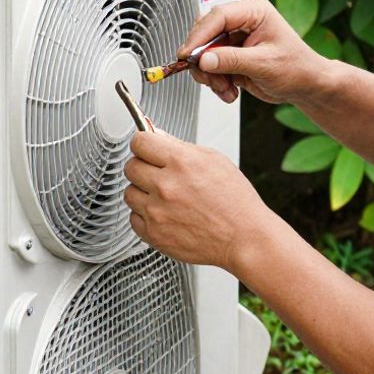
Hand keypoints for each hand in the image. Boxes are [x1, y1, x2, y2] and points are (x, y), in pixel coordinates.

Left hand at [123, 130, 271, 270]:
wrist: (244, 238)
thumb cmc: (235, 201)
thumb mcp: (213, 160)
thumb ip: (179, 146)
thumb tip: (156, 135)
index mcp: (181, 162)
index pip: (140, 142)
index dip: (144, 143)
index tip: (148, 148)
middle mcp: (165, 186)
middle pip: (130, 166)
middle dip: (143, 166)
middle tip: (159, 173)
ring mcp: (157, 212)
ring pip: (129, 192)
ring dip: (143, 192)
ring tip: (165, 196)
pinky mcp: (154, 234)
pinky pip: (134, 218)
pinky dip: (145, 216)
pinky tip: (165, 214)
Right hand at [180, 0, 326, 104]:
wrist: (305, 85)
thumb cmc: (296, 68)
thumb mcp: (264, 64)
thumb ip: (232, 60)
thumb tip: (203, 59)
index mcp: (253, 11)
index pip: (217, 16)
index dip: (199, 36)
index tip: (188, 55)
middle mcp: (240, 20)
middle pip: (205, 33)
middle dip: (204, 60)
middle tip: (210, 79)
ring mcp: (233, 38)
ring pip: (203, 52)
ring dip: (210, 75)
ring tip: (226, 89)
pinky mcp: (229, 55)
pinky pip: (209, 66)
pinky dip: (215, 82)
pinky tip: (230, 91)